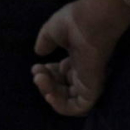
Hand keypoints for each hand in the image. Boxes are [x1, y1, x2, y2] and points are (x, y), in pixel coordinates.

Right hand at [32, 0, 129, 116]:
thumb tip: (39, 52)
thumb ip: (45, 43)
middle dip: (45, 84)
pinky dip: (61, 106)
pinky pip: (78, 107)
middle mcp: (83, 71)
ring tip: (40, 79)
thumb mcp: (52, 31)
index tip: (36, 67)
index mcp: (77, 58)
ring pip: (67, 99)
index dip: (46, 74)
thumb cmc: (75, 22)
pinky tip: (50, 94)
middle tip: (37, 73)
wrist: (89, 22)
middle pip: (62, 88)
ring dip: (49, 93)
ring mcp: (88, 81)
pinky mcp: (93, 89)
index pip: (60, 75)